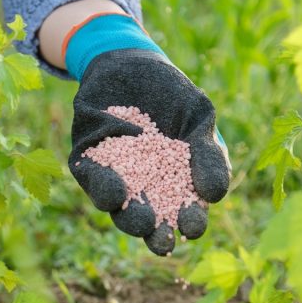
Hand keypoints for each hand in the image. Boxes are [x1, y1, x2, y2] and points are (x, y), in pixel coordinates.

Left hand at [64, 14, 230, 254]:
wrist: (131, 62)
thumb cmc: (172, 95)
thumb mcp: (199, 118)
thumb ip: (208, 154)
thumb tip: (214, 196)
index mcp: (175, 185)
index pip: (183, 213)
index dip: (189, 223)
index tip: (194, 227)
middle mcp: (143, 189)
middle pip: (150, 223)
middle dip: (156, 234)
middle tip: (164, 240)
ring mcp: (114, 178)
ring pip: (118, 209)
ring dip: (129, 218)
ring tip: (141, 220)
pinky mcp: (87, 162)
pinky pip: (92, 180)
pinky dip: (103, 187)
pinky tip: (115, 192)